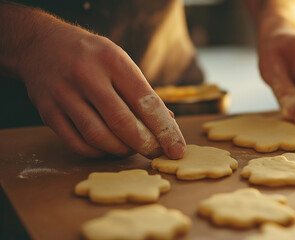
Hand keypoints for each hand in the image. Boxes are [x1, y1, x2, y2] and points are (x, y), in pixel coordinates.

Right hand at [17, 19, 185, 158]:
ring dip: (121, 150)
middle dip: (145, 144)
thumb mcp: (120, 60)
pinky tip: (108, 148)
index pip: (145, 101)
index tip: (177, 149)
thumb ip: (142, 92)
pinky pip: (77, 143)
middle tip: (156, 153)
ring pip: (98, 136)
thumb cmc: (91, 55)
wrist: (41, 43)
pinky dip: (97, 152)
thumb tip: (168, 123)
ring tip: (132, 149)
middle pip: (122, 122)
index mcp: (112, 60)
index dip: (164, 130)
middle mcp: (86, 76)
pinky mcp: (47, 111)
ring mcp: (63, 94)